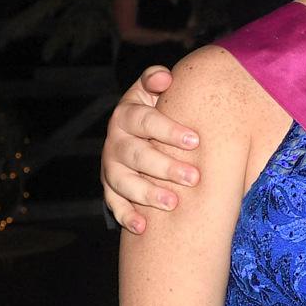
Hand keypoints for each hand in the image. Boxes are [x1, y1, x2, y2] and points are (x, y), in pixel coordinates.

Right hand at [101, 65, 203, 232]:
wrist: (135, 129)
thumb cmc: (156, 109)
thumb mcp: (153, 91)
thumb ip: (156, 80)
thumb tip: (164, 77)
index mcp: (127, 114)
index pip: (145, 121)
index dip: (168, 130)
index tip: (195, 141)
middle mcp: (115, 140)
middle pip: (136, 154)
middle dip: (165, 167)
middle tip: (194, 178)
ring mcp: (111, 165)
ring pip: (123, 181)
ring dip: (147, 194)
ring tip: (172, 203)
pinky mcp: (110, 188)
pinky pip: (114, 204)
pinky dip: (126, 216)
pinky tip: (143, 227)